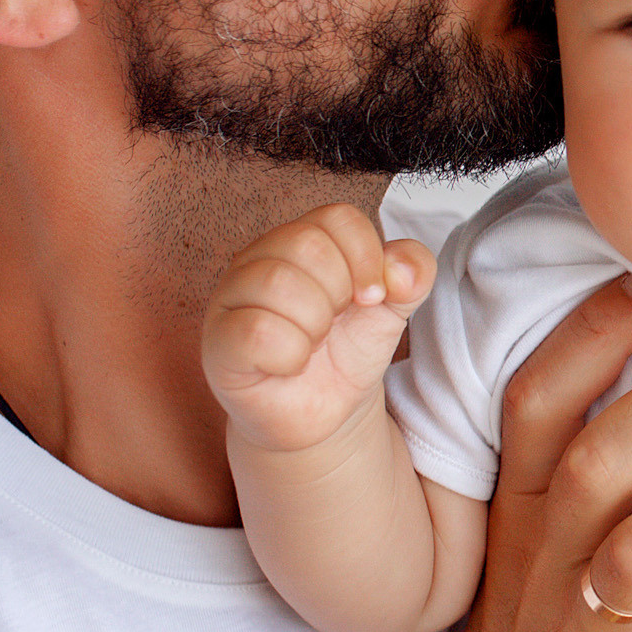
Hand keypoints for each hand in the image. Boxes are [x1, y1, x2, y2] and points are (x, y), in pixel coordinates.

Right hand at [200, 204, 435, 455]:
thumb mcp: (392, 308)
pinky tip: (290, 364)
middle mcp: (258, 259)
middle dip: (340, 294)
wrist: (325, 414)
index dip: (367, 257)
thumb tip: (401, 270)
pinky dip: (290, 355)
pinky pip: (257, 331)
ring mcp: (231, 298)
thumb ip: (412, 274)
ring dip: (315, 325)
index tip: (373, 297)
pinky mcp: (219, 342)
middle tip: (334, 325)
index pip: (338, 217)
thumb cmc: (347, 351)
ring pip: (279, 283)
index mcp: (300, 240)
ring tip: (311, 344)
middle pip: (308, 245)